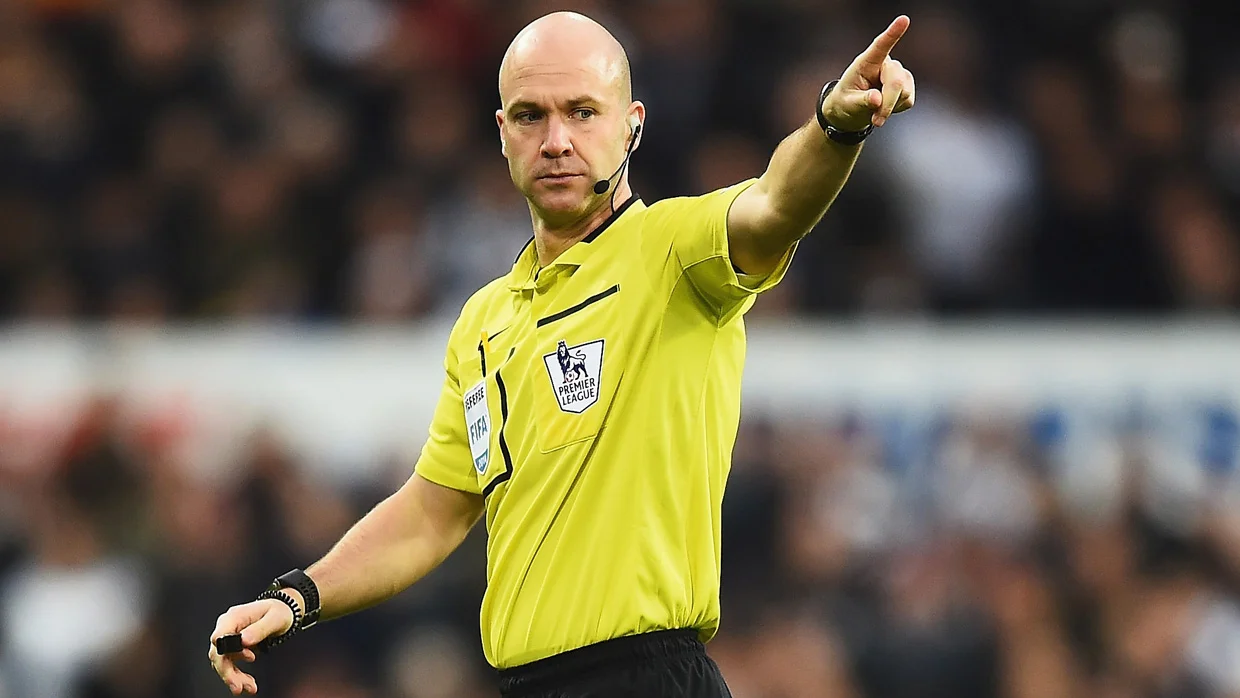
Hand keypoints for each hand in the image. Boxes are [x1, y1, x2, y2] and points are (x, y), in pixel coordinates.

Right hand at [207, 599, 295, 694]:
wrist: (283, 611)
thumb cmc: (278, 611)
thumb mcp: (274, 618)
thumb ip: (259, 629)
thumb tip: (244, 640)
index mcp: (235, 616)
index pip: (220, 635)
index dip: (224, 651)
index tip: (236, 662)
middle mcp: (228, 626)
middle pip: (219, 652)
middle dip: (228, 672)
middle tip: (239, 686)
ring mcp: (229, 636)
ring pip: (223, 661)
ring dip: (233, 676)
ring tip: (249, 687)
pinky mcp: (233, 646)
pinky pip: (230, 662)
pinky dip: (237, 674)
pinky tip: (247, 681)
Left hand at [821, 15, 916, 131]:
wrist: (852, 111)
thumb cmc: (845, 102)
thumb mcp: (847, 104)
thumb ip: (861, 101)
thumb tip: (876, 100)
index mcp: (866, 61)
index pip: (881, 45)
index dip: (893, 33)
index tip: (903, 20)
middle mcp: (885, 63)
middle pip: (895, 82)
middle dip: (887, 104)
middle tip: (876, 121)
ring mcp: (899, 73)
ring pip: (904, 92)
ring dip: (890, 109)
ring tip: (875, 113)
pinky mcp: (907, 85)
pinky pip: (908, 100)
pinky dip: (896, 109)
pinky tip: (884, 107)